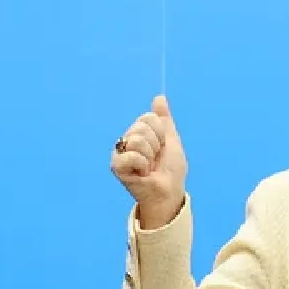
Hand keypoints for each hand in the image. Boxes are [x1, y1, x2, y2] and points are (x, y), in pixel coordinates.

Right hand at [110, 95, 187, 226]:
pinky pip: (131, 155)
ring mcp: (121, 152)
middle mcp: (128, 140)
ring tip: (149, 166)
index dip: (161, 132)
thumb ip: (164, 119)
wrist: (170, 190)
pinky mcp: (117, 166)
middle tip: (155, 158)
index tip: (163, 146)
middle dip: (156, 144)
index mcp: (140, 132)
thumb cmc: (171, 168)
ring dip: (150, 155)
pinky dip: (142, 164)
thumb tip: (159, 98)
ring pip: (137, 140)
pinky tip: (142, 173)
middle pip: (142, 127)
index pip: (148, 117)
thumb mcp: (171, 140)